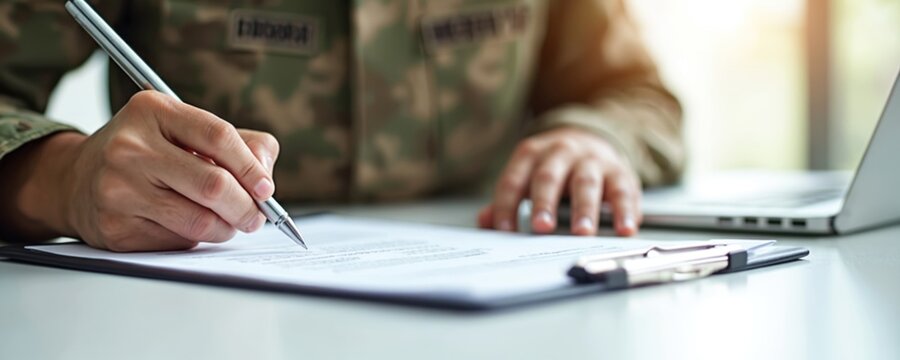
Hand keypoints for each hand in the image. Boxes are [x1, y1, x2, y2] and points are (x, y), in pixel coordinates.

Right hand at [35, 91, 278, 250]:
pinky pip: (177, 241)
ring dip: (226, 227)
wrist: (76, 180)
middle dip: (246, 206)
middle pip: (213, 184)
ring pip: (199, 220)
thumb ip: (240, 144)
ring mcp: (119, 189)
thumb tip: (265, 177)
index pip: (218, 136)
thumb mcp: (185, 129)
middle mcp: (130, 147)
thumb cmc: (147, 152)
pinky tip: (189, 226)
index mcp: (152, 110)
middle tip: (257, 216)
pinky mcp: (116, 227)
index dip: (250, 166)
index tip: (266, 188)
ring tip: (230, 223)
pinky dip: (196, 239)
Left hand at [478, 127, 641, 235]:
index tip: (504, 231)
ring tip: (581, 233)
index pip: (513, 180)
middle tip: (541, 227)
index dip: (506, 205)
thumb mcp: (527, 175)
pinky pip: (622, 191)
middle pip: (548, 178)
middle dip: (543, 203)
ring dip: (584, 209)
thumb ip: (508, 199)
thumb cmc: (554, 167)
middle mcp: (560, 152)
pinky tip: (624, 229)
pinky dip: (625, 211)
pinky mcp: (619, 171)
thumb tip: (485, 223)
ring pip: (585, 183)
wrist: (592, 138)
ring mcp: (591, 160)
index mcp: (531, 154)